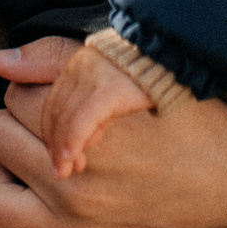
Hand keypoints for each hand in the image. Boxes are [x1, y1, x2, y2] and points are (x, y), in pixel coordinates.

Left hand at [0, 36, 226, 227]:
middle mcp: (77, 188)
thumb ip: (58, 57)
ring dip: (1, 177)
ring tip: (29, 165)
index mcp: (91, 134)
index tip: (66, 89)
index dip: (39, 83)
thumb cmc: (187, 116)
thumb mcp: (134, 71)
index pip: (17, 93)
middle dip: (18, 119)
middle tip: (52, 121)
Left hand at [42, 44, 153, 178]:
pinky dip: (73, 141)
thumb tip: (75, 142)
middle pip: (55, 112)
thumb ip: (94, 114)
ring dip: (62, 148)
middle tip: (61, 171)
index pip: (53, 104)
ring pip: (65, 118)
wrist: (175, 56)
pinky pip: (82, 120)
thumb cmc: (149, 77)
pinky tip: (72, 158)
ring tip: (66, 171)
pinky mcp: (110, 89)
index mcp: (78, 65)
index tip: (59, 157)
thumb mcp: (114, 92)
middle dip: (55, 144)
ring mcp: (93, 76)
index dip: (51, 133)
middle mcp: (80, 67)